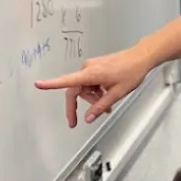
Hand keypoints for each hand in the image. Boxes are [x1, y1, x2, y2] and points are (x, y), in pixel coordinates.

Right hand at [35, 46, 150, 126]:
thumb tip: (88, 118)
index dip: (51, 84)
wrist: (141, 57)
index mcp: (90, 74)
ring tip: (106, 106)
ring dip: (91, 99)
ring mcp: (91, 67)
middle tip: (75, 122)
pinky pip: (89, 82)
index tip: (38, 84)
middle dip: (77, 106)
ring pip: (83, 88)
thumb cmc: (131, 71)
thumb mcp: (116, 93)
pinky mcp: (96, 67)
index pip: (67, 81)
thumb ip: (100, 106)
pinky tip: (106, 95)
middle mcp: (88, 69)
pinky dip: (95, 92)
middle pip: (75, 90)